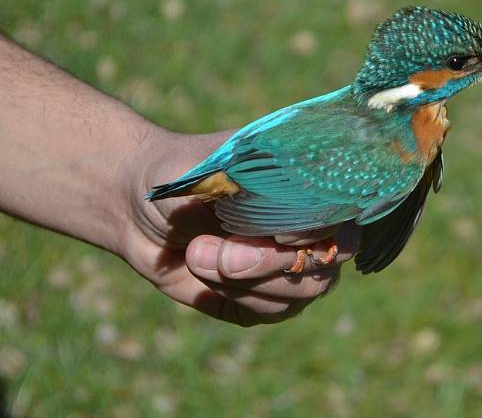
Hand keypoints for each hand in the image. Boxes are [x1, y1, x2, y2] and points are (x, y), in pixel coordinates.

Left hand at [120, 128, 360, 325]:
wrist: (135, 204)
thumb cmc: (181, 172)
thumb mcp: (215, 169)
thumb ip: (252, 187)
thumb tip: (290, 207)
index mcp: (312, 190)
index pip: (347, 219)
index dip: (321, 233)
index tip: (279, 232)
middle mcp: (311, 232)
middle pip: (326, 267)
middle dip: (267, 264)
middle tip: (211, 251)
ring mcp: (290, 269)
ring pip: (299, 295)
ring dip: (241, 280)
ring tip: (195, 253)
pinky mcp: (264, 299)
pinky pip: (269, 312)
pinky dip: (234, 296)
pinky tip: (202, 269)